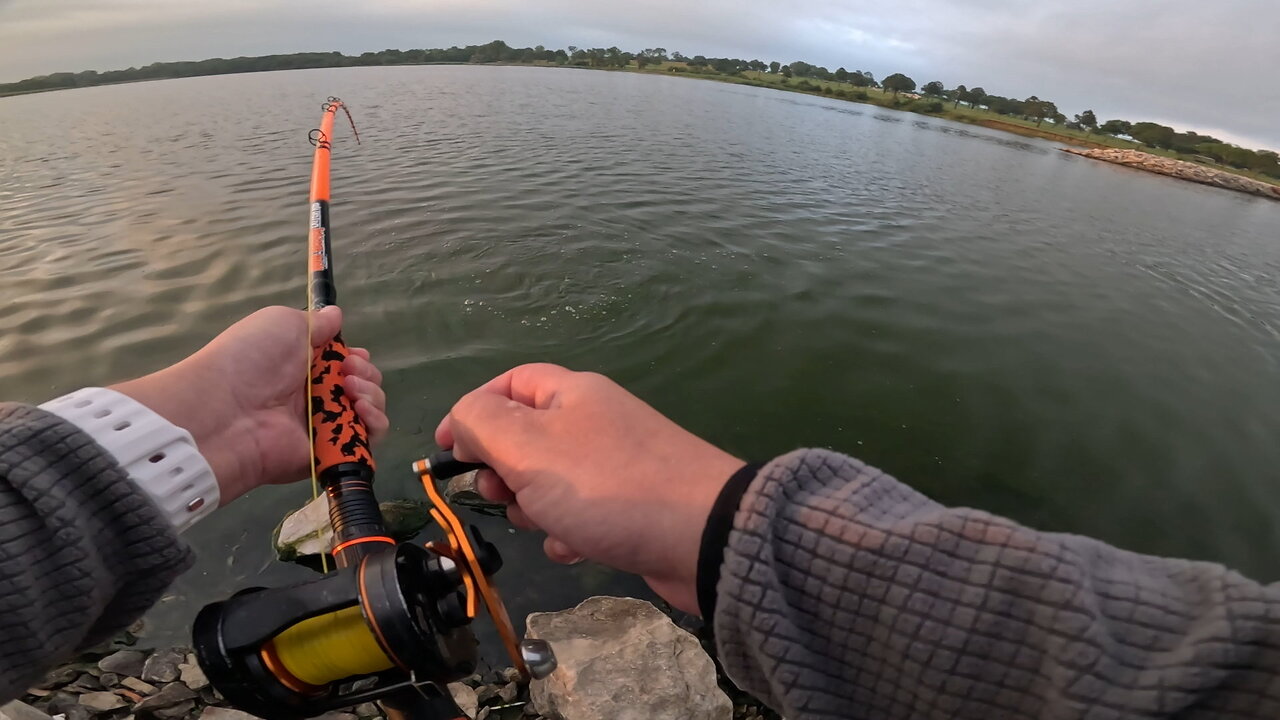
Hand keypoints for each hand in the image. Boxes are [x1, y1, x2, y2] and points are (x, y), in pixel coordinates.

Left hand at [112, 306, 387, 503]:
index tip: (352, 355)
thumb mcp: (283, 324)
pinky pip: (367, 442)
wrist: (228, 411)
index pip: (344, 365)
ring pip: (370, 412)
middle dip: (366, 373)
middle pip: (363, 386)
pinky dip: (375, 424)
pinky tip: (360, 409)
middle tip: (347, 371)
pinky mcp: (331, 454)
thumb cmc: (253, 359)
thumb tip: (337, 315)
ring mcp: (325, 428)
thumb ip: (317, 323)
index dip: (356, 358)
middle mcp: (315, 398)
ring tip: (350, 389)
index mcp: (303, 367)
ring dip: (372, 395)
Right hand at [437, 364, 741, 614]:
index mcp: (572, 393)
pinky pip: (583, 515)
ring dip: (532, 506)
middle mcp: (596, 421)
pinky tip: (573, 549)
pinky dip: (568, 534)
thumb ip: (482, 423)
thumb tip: (463, 419)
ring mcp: (617, 465)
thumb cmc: (605, 484)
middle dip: (502, 467)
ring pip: (551, 480)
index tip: (446, 449)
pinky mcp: (633, 508)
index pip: (510, 383)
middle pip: (528, 434)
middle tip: (497, 492)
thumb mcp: (528, 446)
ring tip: (539, 522)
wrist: (702, 534)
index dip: (472, 410)